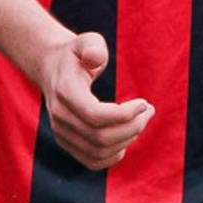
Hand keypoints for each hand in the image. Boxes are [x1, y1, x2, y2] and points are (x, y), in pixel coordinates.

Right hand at [36, 31, 153, 169]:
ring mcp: (61, 133)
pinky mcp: (66, 143)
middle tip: (149, 111)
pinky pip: (93, 161)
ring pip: (99, 152)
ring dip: (127, 140)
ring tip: (141, 121)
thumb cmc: (76, 54)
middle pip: (101, 137)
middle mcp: (60, 117)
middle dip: (133, 127)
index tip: (144, 102)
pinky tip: (127, 137)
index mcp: (65, 92)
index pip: (96, 115)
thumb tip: (96, 59)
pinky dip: (114, 155)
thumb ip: (93, 46)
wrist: (53, 69)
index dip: (125, 114)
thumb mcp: (86, 41)